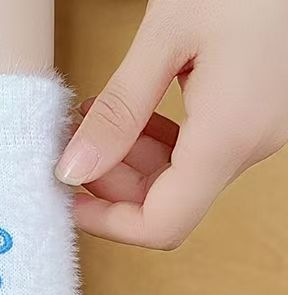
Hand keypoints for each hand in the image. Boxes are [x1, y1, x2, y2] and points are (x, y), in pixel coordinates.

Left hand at [55, 0, 287, 249]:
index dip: (107, 223)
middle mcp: (251, 145)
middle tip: (75, 140)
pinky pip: (200, 149)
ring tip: (95, 115)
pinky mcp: (258, 114)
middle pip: (166, 203)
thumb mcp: (167, 35)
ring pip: (180, 177)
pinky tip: (132, 108)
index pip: (161, 225)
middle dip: (110, 182)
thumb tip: (73, 170)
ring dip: (129, 157)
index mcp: (229, 136)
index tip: (68, 197)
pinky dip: (158, 140)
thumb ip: (118, 111)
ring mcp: (259, 131)